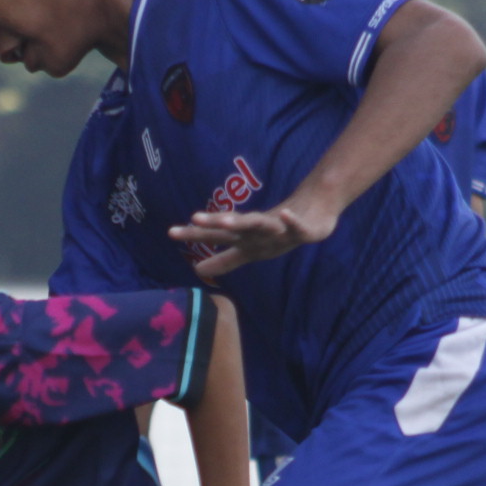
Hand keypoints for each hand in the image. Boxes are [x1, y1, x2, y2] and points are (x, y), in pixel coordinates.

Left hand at [168, 188, 340, 279]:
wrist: (315, 215)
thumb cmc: (276, 233)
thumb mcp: (249, 251)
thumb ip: (224, 260)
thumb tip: (198, 270)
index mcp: (245, 236)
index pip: (216, 235)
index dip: (195, 234)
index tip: (171, 232)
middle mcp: (258, 230)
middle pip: (232, 226)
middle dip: (214, 223)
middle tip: (194, 218)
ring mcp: (279, 228)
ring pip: (259, 224)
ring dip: (244, 221)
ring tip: (227, 220)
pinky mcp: (301, 228)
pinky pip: (296, 226)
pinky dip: (290, 221)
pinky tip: (285, 214)